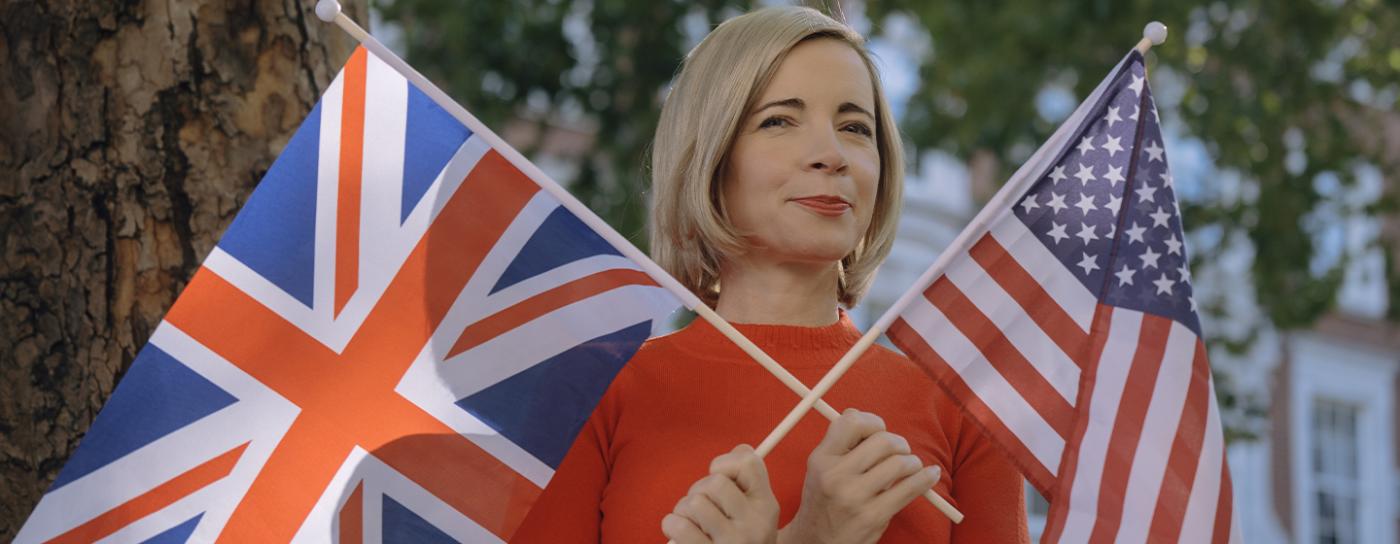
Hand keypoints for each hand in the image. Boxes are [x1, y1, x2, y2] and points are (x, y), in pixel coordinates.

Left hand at [662, 444, 779, 543]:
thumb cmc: (739, 541)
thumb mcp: (754, 513)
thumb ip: (747, 481)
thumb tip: (739, 449)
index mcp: (767, 507)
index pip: (748, 461)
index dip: (724, 464)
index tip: (718, 476)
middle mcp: (755, 525)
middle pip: (713, 482)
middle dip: (697, 490)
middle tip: (700, 508)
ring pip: (693, 503)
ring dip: (683, 511)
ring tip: (691, 524)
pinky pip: (678, 525)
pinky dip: (671, 526)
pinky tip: (679, 535)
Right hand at [778, 409, 940, 543]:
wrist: (817, 541)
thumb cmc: (825, 499)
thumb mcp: (820, 467)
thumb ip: (840, 443)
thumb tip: (865, 416)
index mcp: (822, 458)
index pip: (853, 422)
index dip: (873, 422)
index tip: (879, 432)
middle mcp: (836, 476)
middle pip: (883, 440)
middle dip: (899, 443)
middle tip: (900, 452)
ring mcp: (855, 497)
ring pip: (899, 463)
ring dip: (911, 462)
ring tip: (908, 468)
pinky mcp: (873, 516)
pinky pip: (909, 489)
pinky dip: (925, 478)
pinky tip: (930, 474)